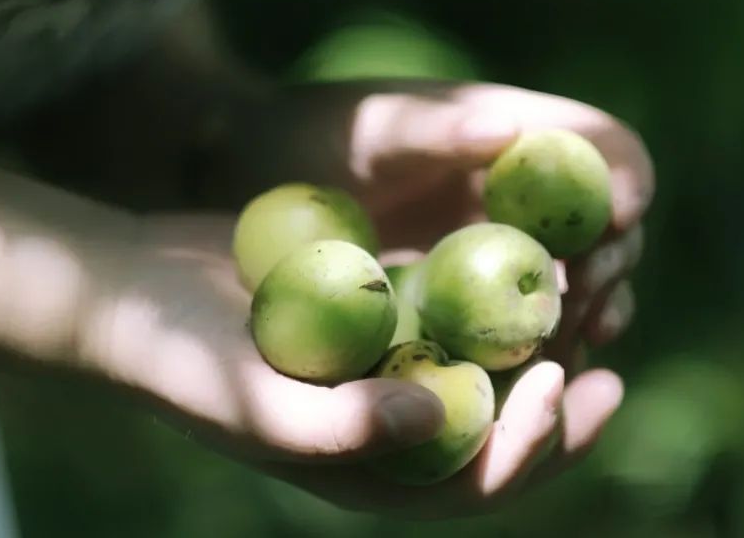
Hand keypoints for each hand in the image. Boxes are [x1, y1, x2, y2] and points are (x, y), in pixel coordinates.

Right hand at [76, 214, 616, 518]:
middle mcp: (387, 432)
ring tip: (591, 310)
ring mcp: (385, 373)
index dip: (532, 448)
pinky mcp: (379, 320)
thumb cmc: (180, 355)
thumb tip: (438, 421)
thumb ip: (334, 428)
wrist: (134, 291)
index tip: (564, 382)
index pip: (473, 484)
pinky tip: (529, 259)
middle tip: (610, 362)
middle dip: (560, 414)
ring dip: (540, 353)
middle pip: (499, 440)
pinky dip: (495, 303)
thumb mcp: (248, 396)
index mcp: (366, 473)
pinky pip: (456, 319)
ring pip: (488, 376)